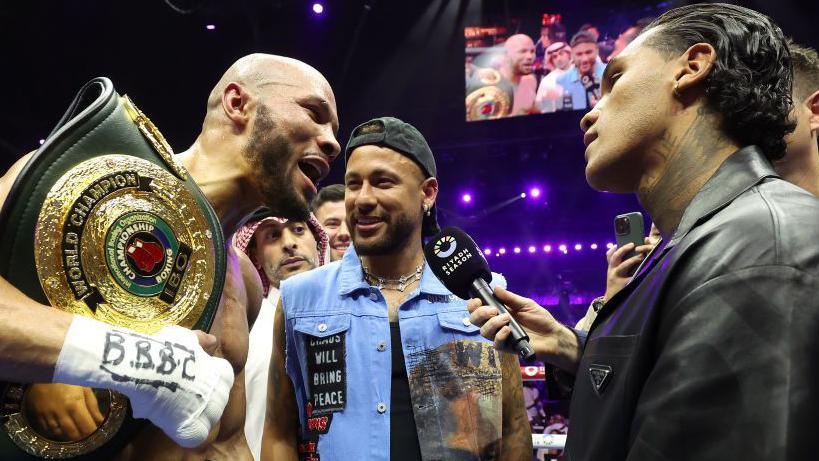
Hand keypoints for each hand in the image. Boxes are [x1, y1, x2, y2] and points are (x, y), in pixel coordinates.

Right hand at [25, 383, 104, 440]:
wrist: (44, 369)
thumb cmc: (68, 375)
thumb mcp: (84, 386)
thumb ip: (92, 405)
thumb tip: (100, 420)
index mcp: (75, 404)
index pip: (87, 427)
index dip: (93, 432)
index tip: (96, 430)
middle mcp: (61, 413)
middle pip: (74, 434)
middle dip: (82, 436)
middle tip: (86, 431)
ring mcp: (48, 415)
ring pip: (60, 434)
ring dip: (69, 434)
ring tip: (75, 429)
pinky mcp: (38, 415)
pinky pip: (48, 429)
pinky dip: (56, 431)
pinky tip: (62, 427)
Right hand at [131, 326, 233, 448]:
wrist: (148, 367)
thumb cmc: (167, 349)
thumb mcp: (186, 337)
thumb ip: (201, 340)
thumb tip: (212, 341)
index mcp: (224, 373)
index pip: (220, 381)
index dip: (204, 381)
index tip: (189, 380)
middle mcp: (222, 393)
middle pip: (214, 400)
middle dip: (199, 398)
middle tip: (178, 394)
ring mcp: (210, 411)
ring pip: (205, 418)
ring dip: (192, 414)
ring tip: (171, 407)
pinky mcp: (193, 427)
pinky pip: (195, 435)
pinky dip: (187, 433)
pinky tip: (174, 424)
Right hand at [467, 286, 580, 372]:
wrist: (552, 336)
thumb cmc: (540, 319)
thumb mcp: (526, 304)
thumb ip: (510, 298)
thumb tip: (496, 288)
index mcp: (498, 312)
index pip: (478, 309)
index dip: (473, 305)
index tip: (478, 300)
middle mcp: (496, 324)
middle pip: (475, 321)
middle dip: (480, 313)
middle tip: (493, 310)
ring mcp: (500, 336)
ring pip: (484, 332)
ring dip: (492, 323)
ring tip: (506, 319)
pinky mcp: (507, 347)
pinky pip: (496, 344)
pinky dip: (500, 336)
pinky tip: (507, 330)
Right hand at [603, 242, 653, 299]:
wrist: (611, 298)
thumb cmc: (616, 284)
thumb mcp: (614, 273)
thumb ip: (618, 265)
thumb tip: (630, 255)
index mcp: (611, 267)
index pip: (610, 255)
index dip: (614, 248)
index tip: (620, 241)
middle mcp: (612, 270)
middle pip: (615, 256)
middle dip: (623, 249)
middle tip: (632, 244)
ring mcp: (616, 277)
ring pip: (623, 265)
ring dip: (632, 260)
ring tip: (641, 256)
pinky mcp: (623, 283)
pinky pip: (631, 277)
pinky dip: (638, 273)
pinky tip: (644, 270)